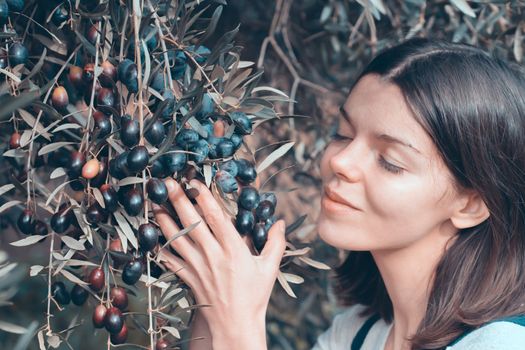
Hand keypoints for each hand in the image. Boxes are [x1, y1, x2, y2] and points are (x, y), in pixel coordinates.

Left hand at [153, 178, 285, 349]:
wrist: (236, 324)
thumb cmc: (255, 296)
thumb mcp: (270, 268)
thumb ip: (276, 242)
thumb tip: (281, 222)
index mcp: (233, 249)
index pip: (216, 217)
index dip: (204, 197)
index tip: (195, 182)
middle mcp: (212, 255)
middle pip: (192, 222)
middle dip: (178, 200)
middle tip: (167, 182)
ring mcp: (197, 266)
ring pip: (176, 238)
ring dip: (164, 219)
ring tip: (154, 202)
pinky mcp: (188, 277)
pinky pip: (170, 259)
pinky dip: (160, 246)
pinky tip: (152, 235)